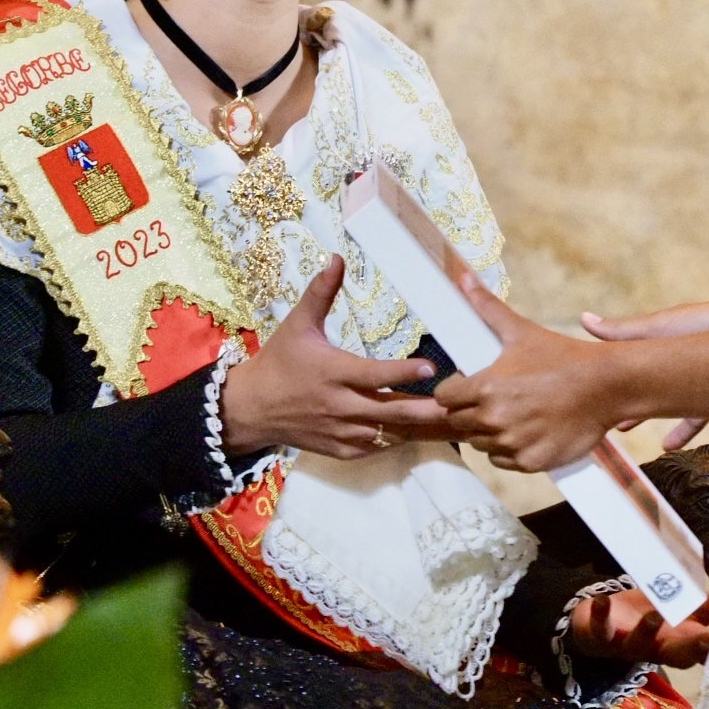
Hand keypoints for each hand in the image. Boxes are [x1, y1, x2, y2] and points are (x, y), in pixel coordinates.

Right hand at [220, 256, 453, 458]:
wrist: (250, 408)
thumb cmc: (279, 361)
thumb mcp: (298, 324)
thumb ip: (320, 293)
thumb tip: (336, 258)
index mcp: (333, 372)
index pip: (375, 375)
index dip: (403, 372)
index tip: (431, 368)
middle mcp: (340, 405)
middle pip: (391, 411)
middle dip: (426, 410)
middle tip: (458, 403)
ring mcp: (341, 432)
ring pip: (388, 434)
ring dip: (417, 427)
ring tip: (451, 419)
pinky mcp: (339, 450)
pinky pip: (375, 449)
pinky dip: (396, 440)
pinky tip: (419, 431)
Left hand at [437, 273, 622, 471]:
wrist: (607, 386)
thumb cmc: (563, 356)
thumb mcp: (521, 331)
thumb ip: (487, 307)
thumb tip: (463, 279)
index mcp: (485, 387)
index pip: (445, 398)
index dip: (454, 391)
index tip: (470, 386)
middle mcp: (494, 419)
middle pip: (459, 422)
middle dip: (471, 411)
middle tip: (496, 399)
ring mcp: (512, 444)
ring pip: (481, 444)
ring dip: (490, 432)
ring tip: (514, 414)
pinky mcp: (530, 462)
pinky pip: (503, 461)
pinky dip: (510, 450)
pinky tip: (526, 431)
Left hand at [568, 588, 708, 669]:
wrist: (599, 626)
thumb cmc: (647, 619)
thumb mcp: (680, 611)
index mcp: (677, 642)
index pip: (701, 650)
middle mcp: (656, 648)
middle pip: (675, 655)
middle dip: (690, 650)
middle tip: (706, 641)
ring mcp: (628, 643)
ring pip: (639, 644)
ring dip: (647, 632)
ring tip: (655, 617)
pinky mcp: (602, 634)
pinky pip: (601, 629)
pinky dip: (602, 615)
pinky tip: (603, 601)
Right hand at [581, 304, 708, 449]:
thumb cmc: (701, 324)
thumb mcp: (655, 329)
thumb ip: (621, 332)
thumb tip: (584, 319)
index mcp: (655, 344)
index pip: (625, 361)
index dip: (605, 378)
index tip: (586, 393)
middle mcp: (672, 361)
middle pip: (641, 384)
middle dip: (621, 400)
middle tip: (601, 417)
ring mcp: (693, 378)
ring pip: (663, 400)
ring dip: (644, 414)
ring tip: (623, 429)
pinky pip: (693, 416)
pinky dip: (680, 430)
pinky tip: (667, 445)